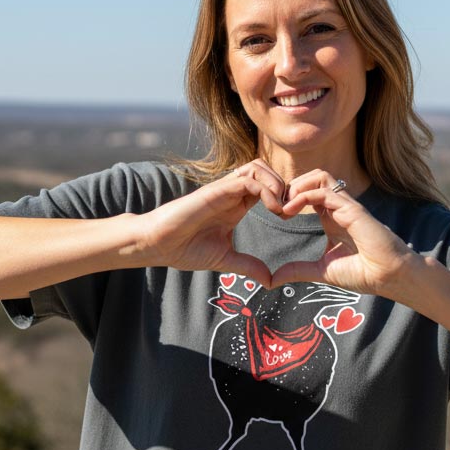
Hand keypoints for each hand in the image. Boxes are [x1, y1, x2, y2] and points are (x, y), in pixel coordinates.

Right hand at [143, 160, 286, 285]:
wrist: (159, 245)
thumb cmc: (185, 249)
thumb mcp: (226, 259)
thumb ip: (249, 266)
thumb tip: (270, 281)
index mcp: (235, 205)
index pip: (266, 186)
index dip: (282, 197)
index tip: (289, 218)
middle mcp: (231, 193)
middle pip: (265, 170)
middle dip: (284, 187)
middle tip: (290, 210)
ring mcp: (223, 189)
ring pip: (258, 167)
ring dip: (276, 184)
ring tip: (281, 208)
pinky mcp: (216, 191)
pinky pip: (247, 179)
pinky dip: (266, 190)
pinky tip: (273, 209)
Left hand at [271, 169, 420, 300]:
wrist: (389, 277)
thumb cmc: (363, 273)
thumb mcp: (321, 271)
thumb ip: (298, 271)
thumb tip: (273, 279)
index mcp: (332, 217)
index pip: (308, 192)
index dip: (289, 198)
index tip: (276, 215)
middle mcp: (338, 207)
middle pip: (312, 177)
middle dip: (290, 187)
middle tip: (276, 207)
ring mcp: (346, 206)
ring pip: (319, 176)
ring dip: (297, 186)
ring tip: (283, 207)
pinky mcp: (352, 209)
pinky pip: (324, 191)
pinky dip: (303, 196)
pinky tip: (289, 211)